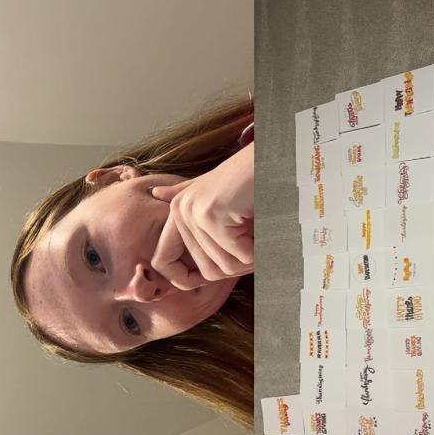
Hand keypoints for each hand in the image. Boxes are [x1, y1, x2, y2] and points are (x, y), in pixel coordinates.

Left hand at [149, 142, 253, 290]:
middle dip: (239, 265)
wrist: (278, 155)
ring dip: (252, 258)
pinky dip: (260, 250)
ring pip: (225, 266)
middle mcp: (181, 210)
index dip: (189, 278)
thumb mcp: (215, 186)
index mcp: (178, 208)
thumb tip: (156, 192)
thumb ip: (188, 192)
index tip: (219, 272)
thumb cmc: (253, 177)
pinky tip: (265, 228)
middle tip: (256, 243)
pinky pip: (240, 256)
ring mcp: (195, 212)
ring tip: (261, 233)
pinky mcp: (213, 215)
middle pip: (208, 271)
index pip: (166, 263)